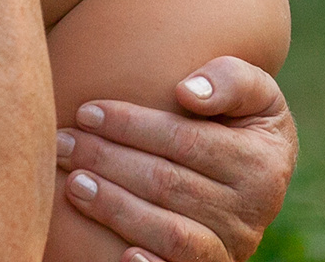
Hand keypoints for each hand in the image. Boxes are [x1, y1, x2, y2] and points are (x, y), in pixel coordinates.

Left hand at [56, 58, 296, 261]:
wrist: (260, 177)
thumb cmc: (241, 120)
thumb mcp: (256, 92)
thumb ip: (232, 79)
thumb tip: (187, 92)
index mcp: (261, 161)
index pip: (185, 141)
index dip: (132, 126)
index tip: (87, 111)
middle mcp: (251, 210)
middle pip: (167, 184)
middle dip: (107, 161)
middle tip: (62, 143)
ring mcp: (231, 246)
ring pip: (168, 231)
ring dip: (114, 208)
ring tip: (73, 183)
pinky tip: (119, 253)